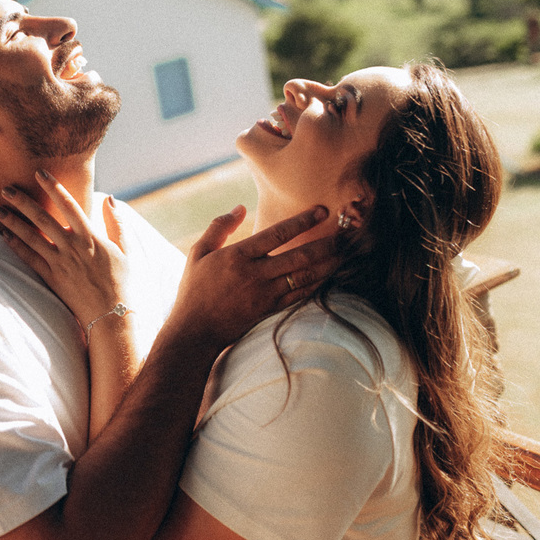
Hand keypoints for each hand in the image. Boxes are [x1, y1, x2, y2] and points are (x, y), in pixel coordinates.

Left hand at [0, 170, 129, 328]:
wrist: (111, 315)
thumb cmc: (121, 281)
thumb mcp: (125, 250)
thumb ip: (117, 223)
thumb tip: (110, 199)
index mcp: (90, 236)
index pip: (69, 205)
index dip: (54, 187)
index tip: (40, 173)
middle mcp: (72, 247)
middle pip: (43, 218)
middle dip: (23, 202)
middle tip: (6, 188)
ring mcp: (60, 263)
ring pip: (32, 238)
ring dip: (13, 222)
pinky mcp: (52, 278)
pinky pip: (30, 259)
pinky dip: (17, 247)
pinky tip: (5, 236)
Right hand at [165, 205, 334, 353]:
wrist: (195, 331)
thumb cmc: (194, 289)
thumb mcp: (198, 253)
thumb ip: (219, 227)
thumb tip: (240, 207)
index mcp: (238, 256)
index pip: (277, 234)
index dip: (302, 221)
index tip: (322, 210)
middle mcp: (256, 274)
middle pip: (299, 256)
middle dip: (325, 243)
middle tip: (346, 232)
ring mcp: (265, 294)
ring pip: (304, 276)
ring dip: (327, 264)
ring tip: (345, 252)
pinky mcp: (270, 310)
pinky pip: (300, 295)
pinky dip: (317, 284)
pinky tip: (329, 275)